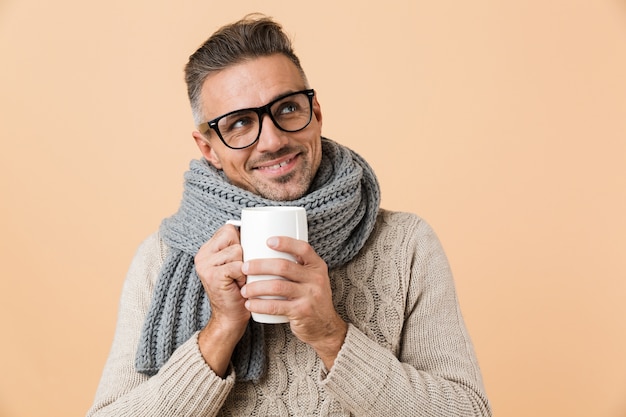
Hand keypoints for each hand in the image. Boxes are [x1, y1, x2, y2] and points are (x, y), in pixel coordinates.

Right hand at [194, 224, 249, 375]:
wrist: (230, 318)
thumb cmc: (239, 290)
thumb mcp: (237, 265)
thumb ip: (239, 248)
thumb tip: (263, 229)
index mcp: (207, 249)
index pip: (228, 229)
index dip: (241, 239)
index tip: (243, 256)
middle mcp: (202, 255)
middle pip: (233, 236)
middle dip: (243, 252)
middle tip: (241, 271)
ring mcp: (205, 265)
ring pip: (237, 250)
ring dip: (245, 265)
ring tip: (240, 279)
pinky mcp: (213, 275)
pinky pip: (237, 265)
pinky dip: (243, 275)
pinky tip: (239, 285)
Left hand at [240, 237, 347, 369]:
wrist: (325, 327)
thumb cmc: (312, 298)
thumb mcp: (313, 279)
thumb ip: (299, 267)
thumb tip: (269, 251)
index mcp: (317, 266)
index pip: (303, 249)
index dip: (286, 243)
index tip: (268, 241)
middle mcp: (316, 279)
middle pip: (284, 266)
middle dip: (260, 265)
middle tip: (244, 268)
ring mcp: (310, 296)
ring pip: (277, 286)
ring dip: (256, 287)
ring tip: (244, 289)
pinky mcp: (301, 312)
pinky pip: (276, 306)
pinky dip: (259, 305)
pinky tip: (250, 304)